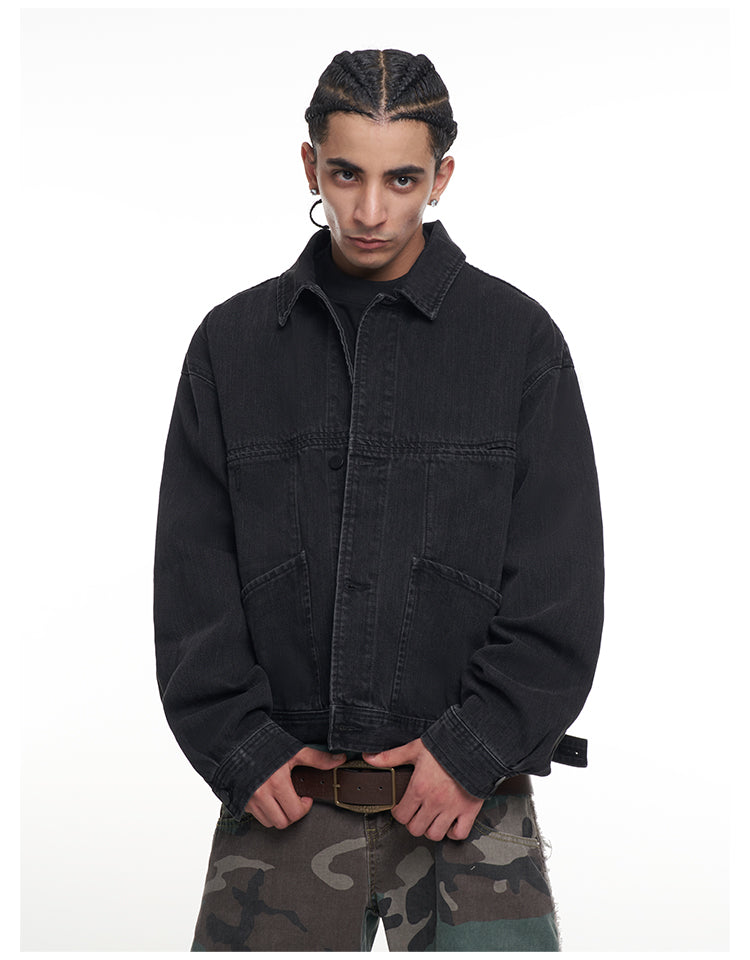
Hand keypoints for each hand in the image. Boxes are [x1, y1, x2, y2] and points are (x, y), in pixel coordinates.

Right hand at [244, 746, 347, 828]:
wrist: (238, 740)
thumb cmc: (266, 744)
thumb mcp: (294, 750)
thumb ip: (317, 758)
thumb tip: (339, 759)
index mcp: (277, 783)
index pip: (295, 812)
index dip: (304, 807)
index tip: (305, 797)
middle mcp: (261, 795)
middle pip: (282, 822)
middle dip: (292, 814)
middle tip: (294, 801)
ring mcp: (249, 800)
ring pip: (269, 822)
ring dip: (278, 814)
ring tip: (281, 799)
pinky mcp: (240, 800)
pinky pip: (255, 815)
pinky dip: (264, 811)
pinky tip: (267, 797)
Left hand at [363, 738, 483, 840]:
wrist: (474, 745)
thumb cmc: (445, 747)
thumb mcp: (415, 748)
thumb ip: (391, 756)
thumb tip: (369, 758)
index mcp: (419, 788)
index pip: (401, 815)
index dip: (399, 812)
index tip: (402, 807)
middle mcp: (434, 802)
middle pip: (416, 829)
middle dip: (413, 822)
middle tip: (416, 814)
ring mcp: (452, 809)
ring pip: (435, 834)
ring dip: (431, 829)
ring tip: (431, 818)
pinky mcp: (469, 811)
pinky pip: (459, 834)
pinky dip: (453, 832)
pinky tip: (449, 823)